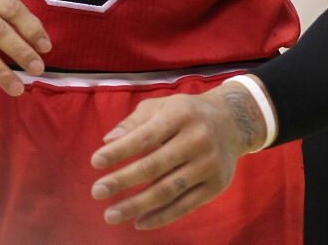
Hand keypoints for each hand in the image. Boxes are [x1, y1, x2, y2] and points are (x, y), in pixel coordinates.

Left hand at [89, 83, 264, 229]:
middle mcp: (197, 139)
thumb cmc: (186, 113)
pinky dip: (160, 217)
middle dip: (122, 181)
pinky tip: (139, 221)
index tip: (95, 162)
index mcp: (180, 114)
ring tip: (111, 214)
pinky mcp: (216, 185)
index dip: (120, 151)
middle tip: (96, 191)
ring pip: (168, 190)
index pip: (145, 137)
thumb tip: (108, 141)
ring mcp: (208, 164)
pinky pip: (185, 206)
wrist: (233, 121)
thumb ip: (134, 122)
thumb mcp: (162, 107)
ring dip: (136, 205)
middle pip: (154, 166)